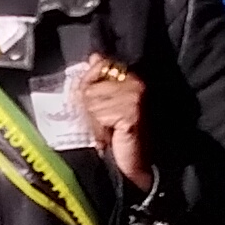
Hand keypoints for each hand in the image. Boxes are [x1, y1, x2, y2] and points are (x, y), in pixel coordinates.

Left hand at [77, 55, 153, 188]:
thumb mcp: (105, 107)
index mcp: (131, 78)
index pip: (99, 66)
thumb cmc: (118, 138)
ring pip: (91, 100)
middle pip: (91, 85)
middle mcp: (135, 83)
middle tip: (103, 124)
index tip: (91, 107)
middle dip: (89, 107)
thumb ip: (99, 83)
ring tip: (106, 131)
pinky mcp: (131, 112)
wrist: (133, 167)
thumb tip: (94, 57)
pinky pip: (98, 114)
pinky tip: (108, 137)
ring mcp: (134, 97)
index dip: (88, 86)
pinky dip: (98, 129)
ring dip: (93, 120)